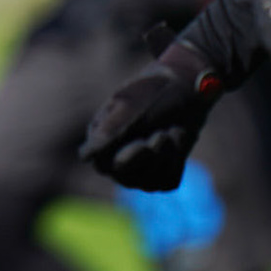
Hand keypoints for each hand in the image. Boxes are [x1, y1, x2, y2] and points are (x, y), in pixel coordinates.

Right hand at [81, 40, 223, 190]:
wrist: (185, 87)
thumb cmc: (153, 92)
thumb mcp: (130, 107)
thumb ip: (109, 132)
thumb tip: (85, 157)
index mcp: (101, 138)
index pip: (104, 165)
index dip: (127, 156)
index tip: (143, 140)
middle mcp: (116, 157)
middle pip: (126, 178)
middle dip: (149, 155)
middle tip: (161, 133)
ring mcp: (140, 169)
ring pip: (149, 183)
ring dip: (166, 156)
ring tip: (170, 132)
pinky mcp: (162, 174)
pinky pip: (168, 182)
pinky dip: (177, 161)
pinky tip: (176, 140)